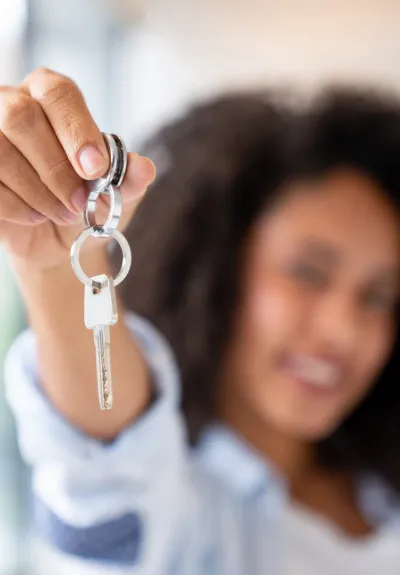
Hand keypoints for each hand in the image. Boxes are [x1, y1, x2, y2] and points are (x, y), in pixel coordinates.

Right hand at [0, 68, 154, 269]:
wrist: (58, 237)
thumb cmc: (87, 202)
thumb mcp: (116, 194)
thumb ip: (128, 179)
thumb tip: (144, 169)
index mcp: (51, 96)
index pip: (58, 93)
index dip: (76, 130)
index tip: (95, 168)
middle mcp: (13, 104)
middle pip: (20, 116)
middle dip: (55, 168)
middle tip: (80, 202)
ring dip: (37, 191)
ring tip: (62, 213)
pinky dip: (17, 207)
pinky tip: (37, 217)